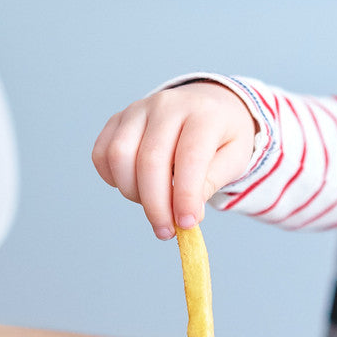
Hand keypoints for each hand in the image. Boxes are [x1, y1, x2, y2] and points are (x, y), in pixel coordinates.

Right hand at [92, 81, 256, 238]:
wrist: (207, 105)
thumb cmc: (221, 137)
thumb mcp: (235, 158)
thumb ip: (212, 182)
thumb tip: (187, 212)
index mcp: (204, 114)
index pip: (189, 158)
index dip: (185, 196)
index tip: (187, 224)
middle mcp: (168, 105)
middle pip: (150, 161)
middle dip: (156, 205)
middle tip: (166, 231)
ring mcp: (139, 108)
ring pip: (119, 156)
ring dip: (132, 192)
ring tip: (153, 205)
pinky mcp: (118, 118)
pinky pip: (102, 153)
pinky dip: (111, 179)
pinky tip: (134, 187)